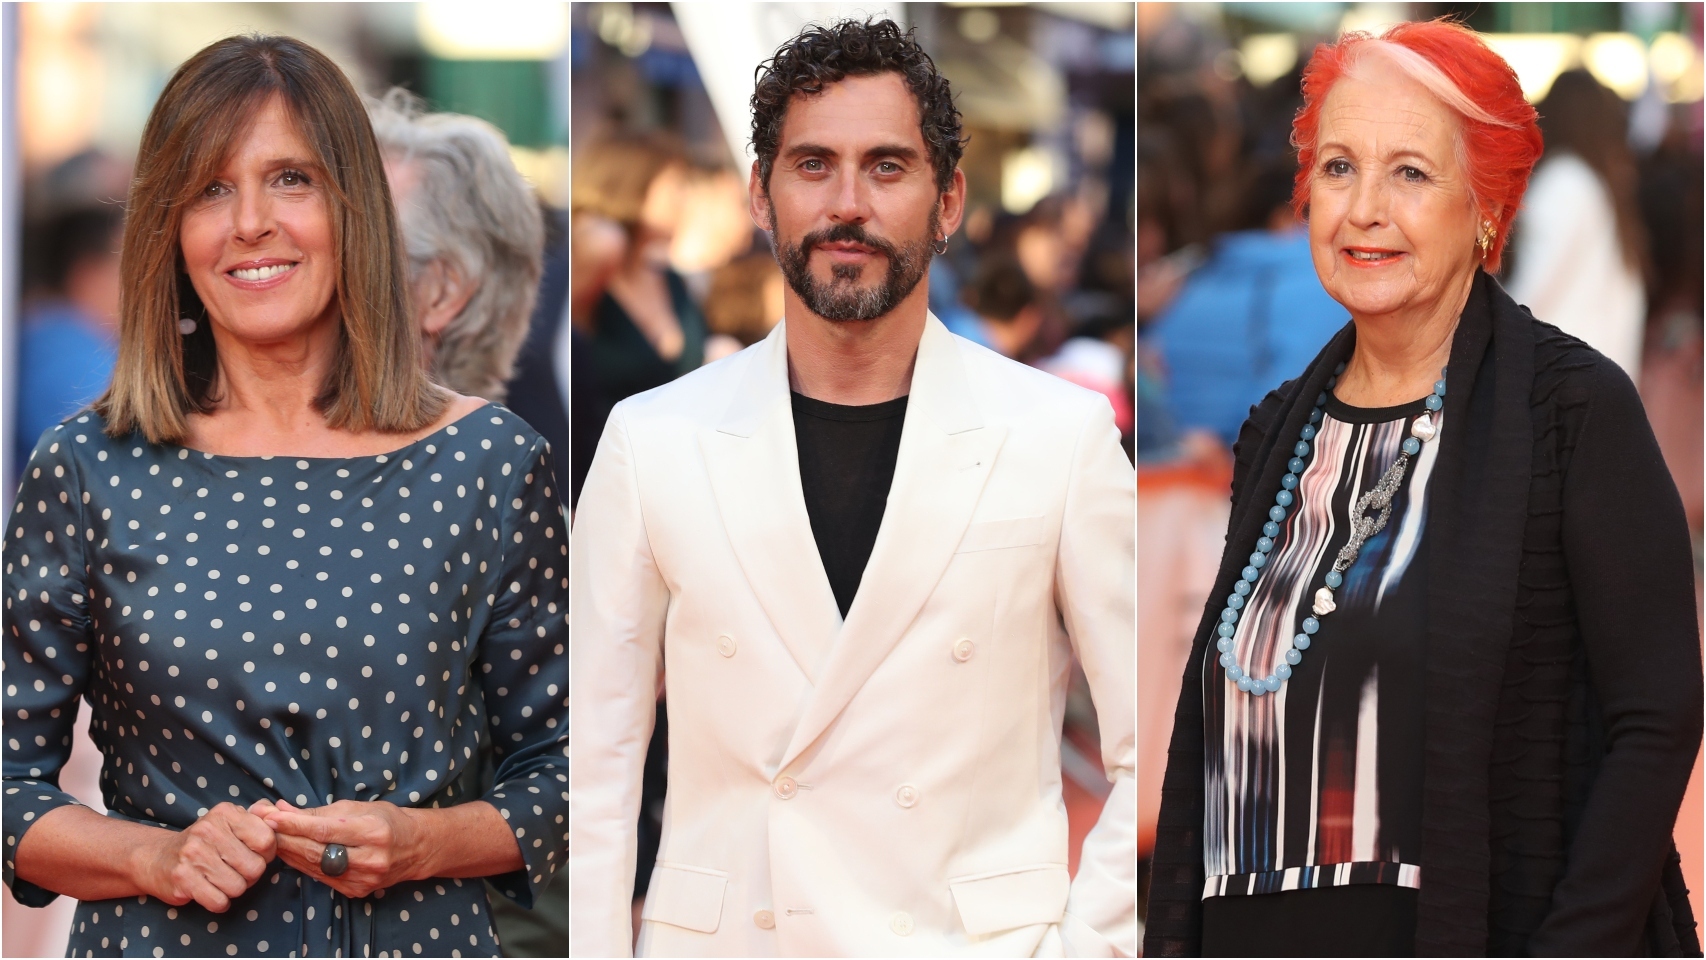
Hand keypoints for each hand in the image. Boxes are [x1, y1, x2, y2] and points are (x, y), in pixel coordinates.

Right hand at [130, 802, 276, 912]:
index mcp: (225, 812)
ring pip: (238, 887)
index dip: (266, 854)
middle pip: (255, 868)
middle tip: (234, 870)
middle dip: (249, 876)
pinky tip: (209, 890)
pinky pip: (218, 901)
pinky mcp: (182, 878)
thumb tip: (281, 816)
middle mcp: (208, 829)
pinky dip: (218, 902)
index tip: (254, 854)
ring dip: (233, 889)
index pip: (267, 840)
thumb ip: (260, 816)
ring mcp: (192, 854)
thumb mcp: (230, 821)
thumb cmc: (205, 842)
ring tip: (220, 879)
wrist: (157, 858)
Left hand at [252, 798, 427, 898]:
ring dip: (288, 851)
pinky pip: (321, 877)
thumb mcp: (359, 807)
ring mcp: (363, 879)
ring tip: (270, 837)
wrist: (416, 848)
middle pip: (315, 850)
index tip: (271, 816)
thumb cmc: (388, 820)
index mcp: (373, 832)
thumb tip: (282, 809)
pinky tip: (290, 853)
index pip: (324, 829)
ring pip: (314, 866)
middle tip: (261, 825)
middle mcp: (369, 858)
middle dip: (285, 837)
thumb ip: (320, 812)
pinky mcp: (356, 891)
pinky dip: (302, 864)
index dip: (294, 824)